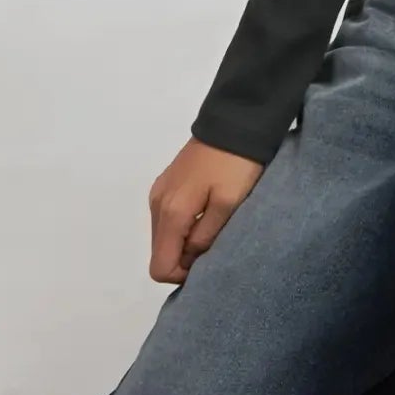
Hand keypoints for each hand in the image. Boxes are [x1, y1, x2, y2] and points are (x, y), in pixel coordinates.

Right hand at [148, 137, 264, 283]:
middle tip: (216, 246)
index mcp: (171, 212)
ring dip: (184, 241)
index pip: (160, 267)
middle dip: (184, 259)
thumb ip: (205, 237)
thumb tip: (188, 259)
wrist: (235, 120)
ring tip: (214, 227)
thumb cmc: (237, 165)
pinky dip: (183, 225)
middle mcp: (157, 204)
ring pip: (164, 236)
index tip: (208, 262)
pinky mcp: (167, 182)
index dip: (183, 275)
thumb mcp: (228, 204)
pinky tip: (206, 213)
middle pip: (159, 252)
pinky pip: (168, 218)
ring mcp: (159, 191)